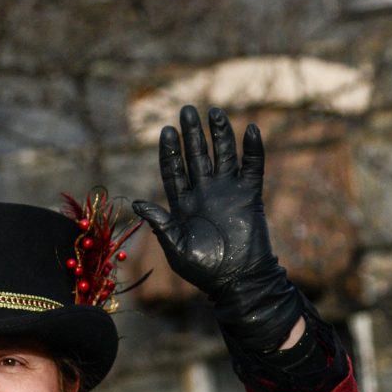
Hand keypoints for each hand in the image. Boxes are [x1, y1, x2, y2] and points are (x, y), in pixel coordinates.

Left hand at [131, 105, 305, 353]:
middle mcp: (204, 192)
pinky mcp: (249, 196)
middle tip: (187, 109)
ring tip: (215, 112)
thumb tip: (137, 202)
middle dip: (192, 133)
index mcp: (183, 203)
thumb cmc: (204, 271)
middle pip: (197, 155)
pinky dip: (253, 149)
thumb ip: (160, 223)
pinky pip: (253, 167)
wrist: (239, 281)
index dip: (170, 150)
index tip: (167, 130)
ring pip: (223, 155)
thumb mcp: (176, 248)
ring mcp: (227, 192)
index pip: (174, 169)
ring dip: (220, 134)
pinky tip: (251, 129)